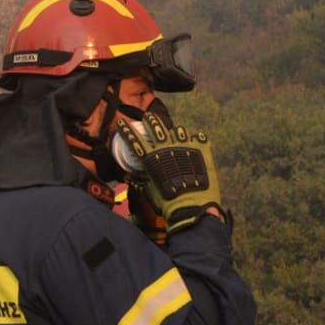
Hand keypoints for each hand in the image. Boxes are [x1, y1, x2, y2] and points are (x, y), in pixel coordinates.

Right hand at [114, 113, 226, 233]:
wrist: (193, 208)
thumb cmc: (168, 204)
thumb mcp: (150, 192)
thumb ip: (143, 182)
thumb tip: (134, 179)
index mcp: (151, 158)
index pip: (134, 140)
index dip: (127, 131)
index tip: (123, 123)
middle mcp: (166, 148)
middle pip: (156, 128)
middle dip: (151, 120)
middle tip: (149, 117)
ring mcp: (184, 146)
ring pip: (178, 130)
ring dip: (176, 130)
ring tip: (176, 131)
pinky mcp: (201, 150)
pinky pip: (199, 136)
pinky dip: (197, 138)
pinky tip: (198, 140)